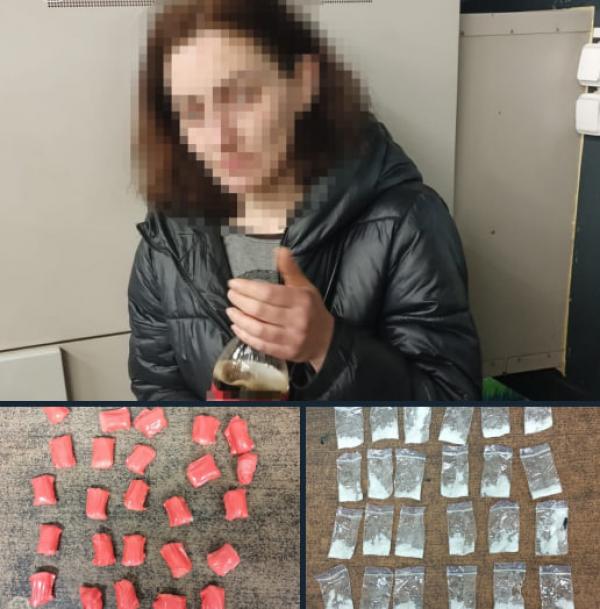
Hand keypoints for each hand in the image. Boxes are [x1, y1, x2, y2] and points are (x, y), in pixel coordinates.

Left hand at [225, 247, 333, 371]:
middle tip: (230, 295)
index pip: (269, 293)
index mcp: (301, 300)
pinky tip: (237, 327)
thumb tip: (279, 250)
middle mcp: (297, 319)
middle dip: (241, 302)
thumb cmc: (312, 309)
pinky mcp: (286, 352)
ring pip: (259, 329)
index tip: (233, 283)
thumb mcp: (305, 287)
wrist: (326, 340)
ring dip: (240, 320)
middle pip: (261, 310)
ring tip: (230, 311)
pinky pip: (261, 344)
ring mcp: (291, 338)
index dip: (248, 288)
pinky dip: (246, 336)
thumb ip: (290, 270)